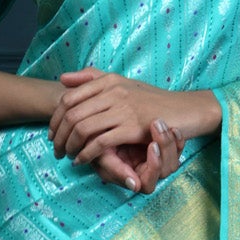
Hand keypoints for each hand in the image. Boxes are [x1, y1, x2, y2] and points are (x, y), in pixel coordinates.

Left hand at [50, 66, 184, 187]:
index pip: (69, 97)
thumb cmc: (154, 101)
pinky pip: (100, 142)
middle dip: (59, 135)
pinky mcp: (132, 127)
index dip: (56, 118)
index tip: (53, 133)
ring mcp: (124, 109)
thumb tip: (63, 79)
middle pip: (72, 114)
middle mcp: (114, 91)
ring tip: (68, 157)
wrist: (186, 110)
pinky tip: (83, 161)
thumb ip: (94, 79)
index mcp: (109, 80)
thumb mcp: (123, 84)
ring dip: (70, 146)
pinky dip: (87, 154)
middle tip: (56, 150)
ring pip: (83, 128)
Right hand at [100, 116, 186, 194]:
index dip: (153, 167)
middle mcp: (147, 173)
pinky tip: (173, 127)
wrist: (103, 127)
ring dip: (169, 141)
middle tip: (158, 127)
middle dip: (165, 148)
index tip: (152, 146)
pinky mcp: (164, 149)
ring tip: (160, 122)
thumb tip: (135, 185)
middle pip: (167, 170)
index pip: (149, 184)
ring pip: (174, 158)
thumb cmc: (98, 145)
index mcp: (134, 180)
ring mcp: (157, 161)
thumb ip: (115, 170)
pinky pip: (177, 147)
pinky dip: (177, 138)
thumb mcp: (101, 157)